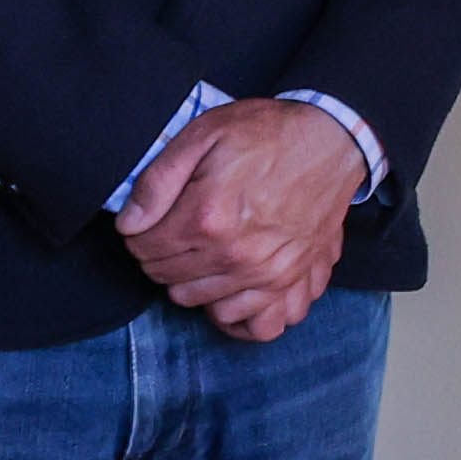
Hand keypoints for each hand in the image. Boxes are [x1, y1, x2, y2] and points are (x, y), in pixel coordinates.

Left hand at [118, 98, 367, 340]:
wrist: (332, 138)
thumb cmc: (267, 134)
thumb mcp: (203, 135)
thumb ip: (157, 181)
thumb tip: (128, 223)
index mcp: (206, 217)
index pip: (142, 248)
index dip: (138, 231)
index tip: (152, 217)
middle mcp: (235, 255)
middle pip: (165, 278)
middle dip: (160, 255)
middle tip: (176, 229)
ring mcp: (266, 274)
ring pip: (198, 302)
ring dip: (191, 280)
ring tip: (203, 252)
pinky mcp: (292, 282)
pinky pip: (256, 325)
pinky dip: (238, 313)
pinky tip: (231, 288)